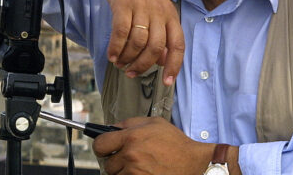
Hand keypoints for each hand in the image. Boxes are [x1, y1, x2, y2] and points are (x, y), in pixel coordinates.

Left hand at [93, 117, 214, 174]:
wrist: (192, 161)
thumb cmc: (174, 141)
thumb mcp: (152, 122)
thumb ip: (129, 123)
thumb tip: (111, 128)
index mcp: (131, 137)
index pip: (100, 144)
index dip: (101, 146)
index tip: (105, 148)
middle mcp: (131, 156)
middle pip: (107, 164)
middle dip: (115, 160)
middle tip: (127, 157)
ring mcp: (136, 172)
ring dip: (123, 172)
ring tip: (138, 165)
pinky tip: (142, 172)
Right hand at [99, 0, 184, 82]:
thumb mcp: (156, 8)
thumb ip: (162, 33)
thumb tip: (163, 61)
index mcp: (170, 15)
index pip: (178, 45)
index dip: (174, 66)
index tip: (167, 83)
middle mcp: (158, 12)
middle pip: (156, 48)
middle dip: (143, 66)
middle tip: (132, 73)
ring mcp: (141, 7)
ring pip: (138, 42)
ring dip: (128, 58)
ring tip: (120, 63)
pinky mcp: (124, 4)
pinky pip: (121, 32)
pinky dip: (116, 47)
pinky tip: (112, 55)